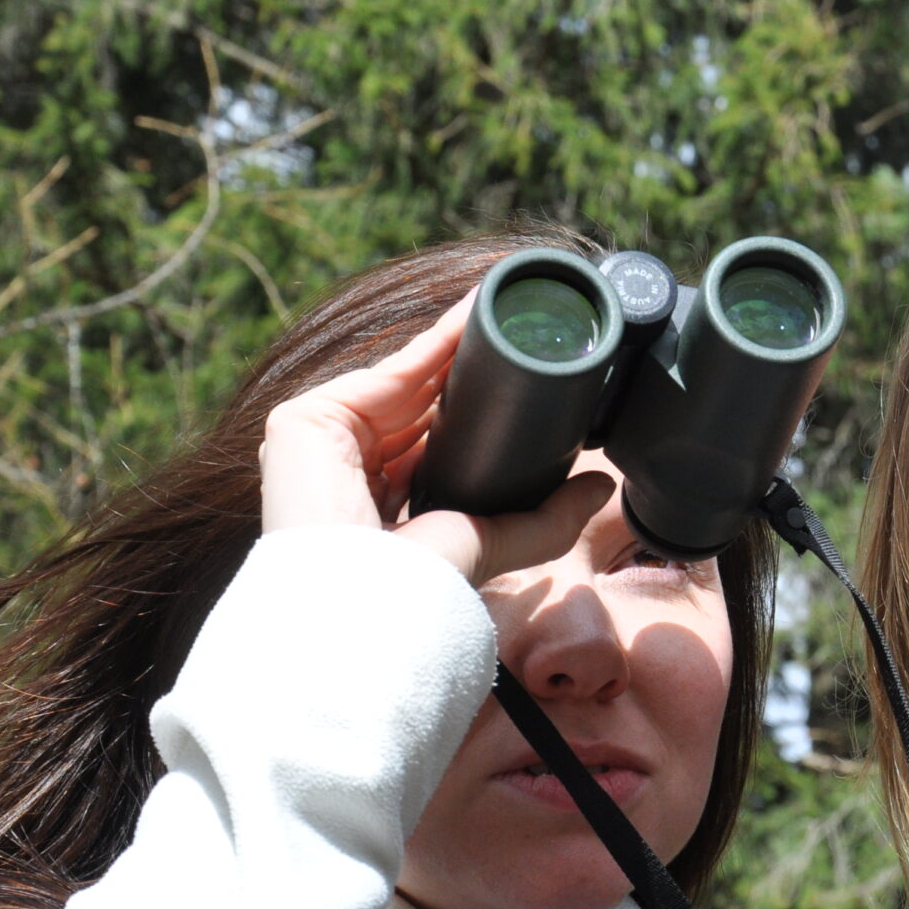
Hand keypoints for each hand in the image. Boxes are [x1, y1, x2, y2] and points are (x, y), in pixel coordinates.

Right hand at [259, 285, 613, 583]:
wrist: (362, 598)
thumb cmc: (413, 589)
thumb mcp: (492, 545)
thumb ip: (547, 521)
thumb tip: (601, 487)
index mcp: (384, 504)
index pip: (434, 439)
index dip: (476, 405)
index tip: (522, 380)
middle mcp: (351, 469)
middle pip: (421, 401)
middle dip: (472, 365)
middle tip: (523, 332)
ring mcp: (325, 443)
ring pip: (409, 376)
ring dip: (459, 339)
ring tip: (509, 310)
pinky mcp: (307, 419)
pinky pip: (392, 366)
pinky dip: (437, 338)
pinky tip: (478, 311)